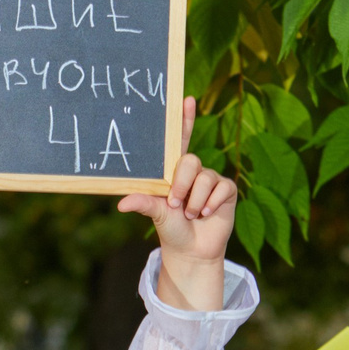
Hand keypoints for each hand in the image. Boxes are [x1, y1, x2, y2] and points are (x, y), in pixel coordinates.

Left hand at [117, 98, 238, 311]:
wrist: (191, 250)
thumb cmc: (171, 228)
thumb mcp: (155, 214)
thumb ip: (142, 202)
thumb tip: (121, 204)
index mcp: (175, 171)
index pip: (180, 140)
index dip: (184, 119)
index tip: (186, 98)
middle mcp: (194, 171)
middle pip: (190, 160)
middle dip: (181, 183)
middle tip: (174, 204)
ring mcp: (211, 179)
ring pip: (205, 178)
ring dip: (194, 200)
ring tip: (190, 214)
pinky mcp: (227, 190)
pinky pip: (222, 187)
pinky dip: (211, 203)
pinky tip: (206, 213)